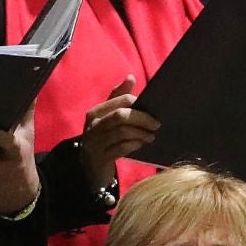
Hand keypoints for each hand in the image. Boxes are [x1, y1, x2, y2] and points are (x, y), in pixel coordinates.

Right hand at [79, 76, 159, 191]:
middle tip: (156, 124)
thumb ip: (118, 98)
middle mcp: (93, 126)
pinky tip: (141, 144)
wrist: (89, 168)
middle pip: (121, 115)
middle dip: (142, 118)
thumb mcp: (107, 118)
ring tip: (151, 136)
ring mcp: (95, 142)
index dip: (138, 103)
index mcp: (95, 112)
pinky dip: (134, 145)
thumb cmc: (103, 139)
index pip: (120, 100)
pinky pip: (121, 148)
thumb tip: (130, 77)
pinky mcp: (100, 158)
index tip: (151, 108)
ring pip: (122, 132)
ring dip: (141, 133)